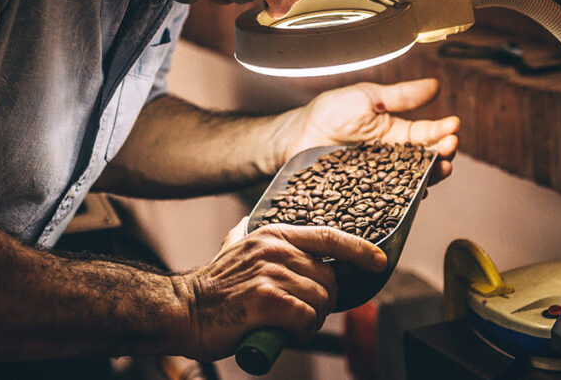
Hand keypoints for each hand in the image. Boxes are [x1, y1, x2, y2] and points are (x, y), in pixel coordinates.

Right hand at [175, 218, 385, 360]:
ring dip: (312, 319)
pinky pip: (306, 317)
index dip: (359, 249)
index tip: (378, 260)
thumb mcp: (233, 249)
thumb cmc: (211, 289)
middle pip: (329, 276)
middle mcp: (274, 249)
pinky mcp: (268, 300)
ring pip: (321, 299)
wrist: (183, 311)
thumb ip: (250, 238)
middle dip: (325, 301)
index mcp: (272, 235)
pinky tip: (283, 331)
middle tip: (303, 314)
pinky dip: (301, 330)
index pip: (328, 236)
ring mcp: (271, 273)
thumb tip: (256, 229)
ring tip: (289, 324)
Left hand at [277, 79, 458, 184]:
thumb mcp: (368, 97)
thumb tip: (435, 85)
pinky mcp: (366, 195)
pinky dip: (403, 198)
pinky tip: (414, 194)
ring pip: (413, 183)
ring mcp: (381, 179)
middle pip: (426, 162)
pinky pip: (388, 200)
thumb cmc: (330, 113)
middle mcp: (393, 159)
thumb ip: (401, 96)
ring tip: (440, 170)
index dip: (442, 130)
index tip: (453, 125)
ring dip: (431, 178)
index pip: (427, 134)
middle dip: (443, 155)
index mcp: (397, 134)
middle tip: (449, 148)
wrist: (296, 135)